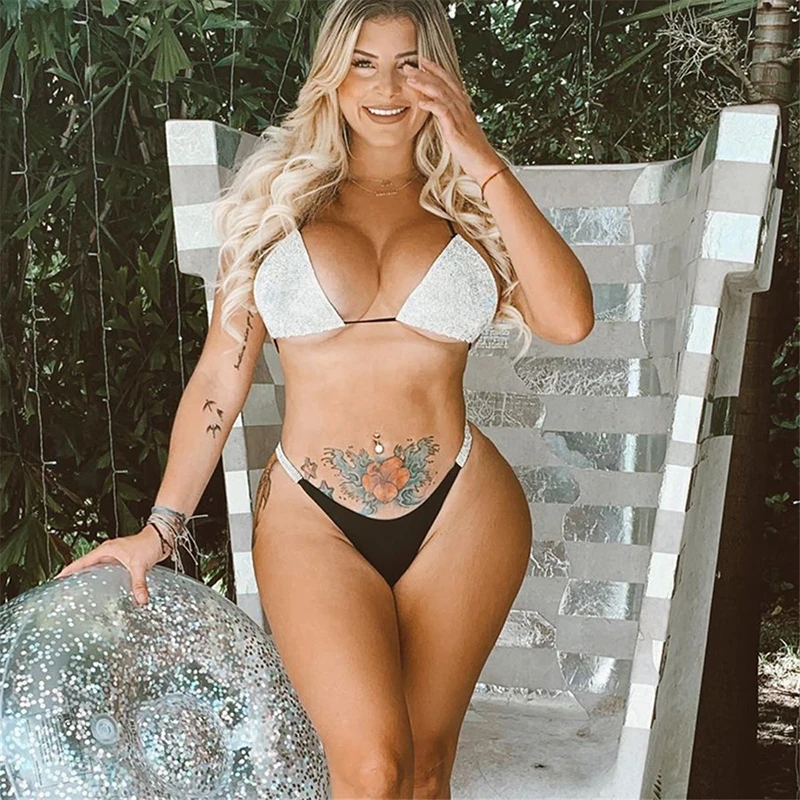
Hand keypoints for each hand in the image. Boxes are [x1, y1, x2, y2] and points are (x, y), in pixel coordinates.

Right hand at [53, 525, 168, 605]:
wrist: (162, 537)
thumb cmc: (148, 544)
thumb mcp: (140, 565)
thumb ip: (139, 584)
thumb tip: (140, 600)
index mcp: (106, 550)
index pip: (82, 562)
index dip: (68, 571)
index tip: (56, 580)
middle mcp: (108, 553)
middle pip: (86, 566)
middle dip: (76, 577)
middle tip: (65, 591)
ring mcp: (115, 558)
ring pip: (97, 570)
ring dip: (90, 579)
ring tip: (80, 593)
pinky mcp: (122, 562)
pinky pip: (108, 573)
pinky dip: (104, 580)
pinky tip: (104, 591)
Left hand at [403, 54, 504, 184]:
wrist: (485, 164)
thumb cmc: (473, 151)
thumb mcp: (461, 130)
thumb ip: (451, 118)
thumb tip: (439, 113)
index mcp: (463, 106)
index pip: (449, 82)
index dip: (436, 70)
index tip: (423, 61)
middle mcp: (462, 108)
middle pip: (442, 83)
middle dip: (425, 73)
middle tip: (408, 65)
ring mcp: (459, 117)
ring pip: (441, 94)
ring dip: (425, 84)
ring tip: (410, 79)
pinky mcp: (455, 129)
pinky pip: (443, 112)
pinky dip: (432, 105)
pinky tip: (421, 103)